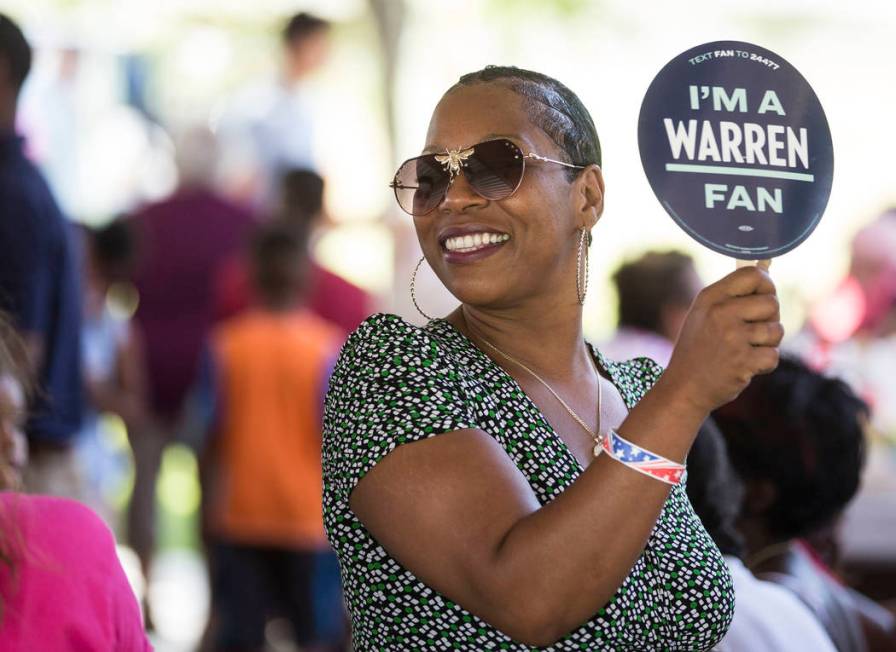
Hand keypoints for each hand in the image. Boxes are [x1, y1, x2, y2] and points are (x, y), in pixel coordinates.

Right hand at [663, 265, 782, 413]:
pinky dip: (764, 364)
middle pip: (771, 302)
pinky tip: (745, 366)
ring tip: (745, 351)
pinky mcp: (743, 361)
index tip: (763, 297)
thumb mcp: (704, 314)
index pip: (753, 276)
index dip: (766, 285)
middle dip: (769, 318)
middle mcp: (720, 313)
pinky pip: (773, 355)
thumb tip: (766, 268)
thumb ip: (733, 294)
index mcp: (710, 297)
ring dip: (767, 344)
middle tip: (751, 332)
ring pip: (776, 330)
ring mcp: (732, 337)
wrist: (683, 388)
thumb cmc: (698, 349)